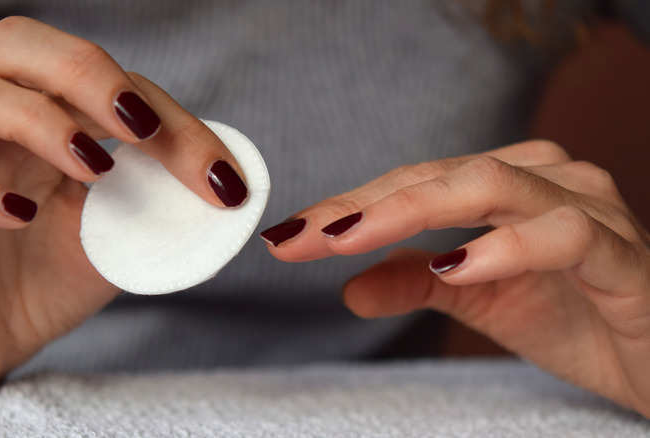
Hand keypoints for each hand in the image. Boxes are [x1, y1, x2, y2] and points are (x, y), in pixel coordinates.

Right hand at [0, 16, 246, 402]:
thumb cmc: (51, 282)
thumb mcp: (121, 242)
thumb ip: (161, 208)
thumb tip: (231, 190)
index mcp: (50, 126)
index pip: (104, 85)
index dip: (167, 117)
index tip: (220, 178)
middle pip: (15, 46)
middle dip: (84, 71)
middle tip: (137, 125)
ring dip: (37, 120)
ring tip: (92, 167)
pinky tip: (22, 215)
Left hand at [261, 140, 649, 417]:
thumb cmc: (578, 316)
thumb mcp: (479, 301)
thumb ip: (417, 284)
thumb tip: (347, 288)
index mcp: (509, 183)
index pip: (414, 182)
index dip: (349, 207)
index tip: (288, 236)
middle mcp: (547, 180)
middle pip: (440, 175)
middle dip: (363, 207)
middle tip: (303, 236)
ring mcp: (587, 209)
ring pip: (493, 186)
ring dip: (414, 211)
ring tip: (350, 241)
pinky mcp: (622, 256)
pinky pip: (563, 235)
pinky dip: (506, 248)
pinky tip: (457, 266)